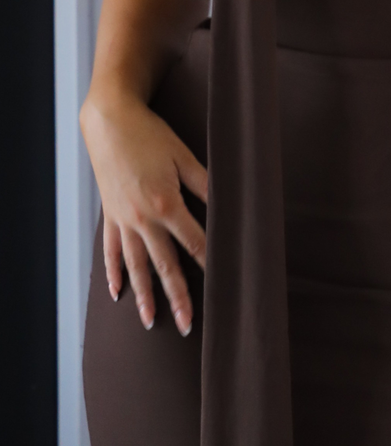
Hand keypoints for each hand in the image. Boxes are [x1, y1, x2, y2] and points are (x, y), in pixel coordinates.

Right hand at [80, 93, 206, 335]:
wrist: (109, 121)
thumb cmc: (150, 135)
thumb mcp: (183, 156)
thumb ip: (205, 183)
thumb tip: (227, 203)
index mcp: (165, 203)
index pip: (193, 242)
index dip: (209, 264)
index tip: (223, 285)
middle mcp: (142, 218)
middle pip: (163, 264)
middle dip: (176, 296)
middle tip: (186, 324)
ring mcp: (123, 219)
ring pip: (135, 265)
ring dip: (143, 295)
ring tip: (150, 321)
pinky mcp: (110, 215)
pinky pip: (111, 250)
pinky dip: (113, 272)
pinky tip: (117, 293)